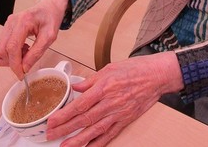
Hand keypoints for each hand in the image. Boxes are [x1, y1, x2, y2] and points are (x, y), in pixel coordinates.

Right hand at [0, 0, 68, 78]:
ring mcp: (7, 24)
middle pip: (0, 50)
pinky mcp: (7, 28)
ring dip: (10, 57)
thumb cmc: (51, 17)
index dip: (15, 64)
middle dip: (11, 62)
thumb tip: (25, 67)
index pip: (12, 48)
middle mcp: (11, 22)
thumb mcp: (49, 37)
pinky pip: (2, 45)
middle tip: (25, 62)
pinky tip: (23, 48)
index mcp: (23, 22)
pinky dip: (11, 52)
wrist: (50, 6)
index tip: (21, 74)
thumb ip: (37, 53)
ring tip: (26, 53)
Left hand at [46, 52, 182, 145]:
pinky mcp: (126, 120)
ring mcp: (118, 113)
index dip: (64, 114)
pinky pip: (110, 134)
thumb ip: (90, 80)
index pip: (80, 104)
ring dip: (78, 140)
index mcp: (104, 87)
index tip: (52, 120)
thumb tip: (76, 87)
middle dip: (66, 129)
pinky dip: (98, 144)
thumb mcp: (109, 68)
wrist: (157, 76)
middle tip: (51, 135)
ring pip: (95, 130)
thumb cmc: (135, 69)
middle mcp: (110, 102)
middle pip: (84, 119)